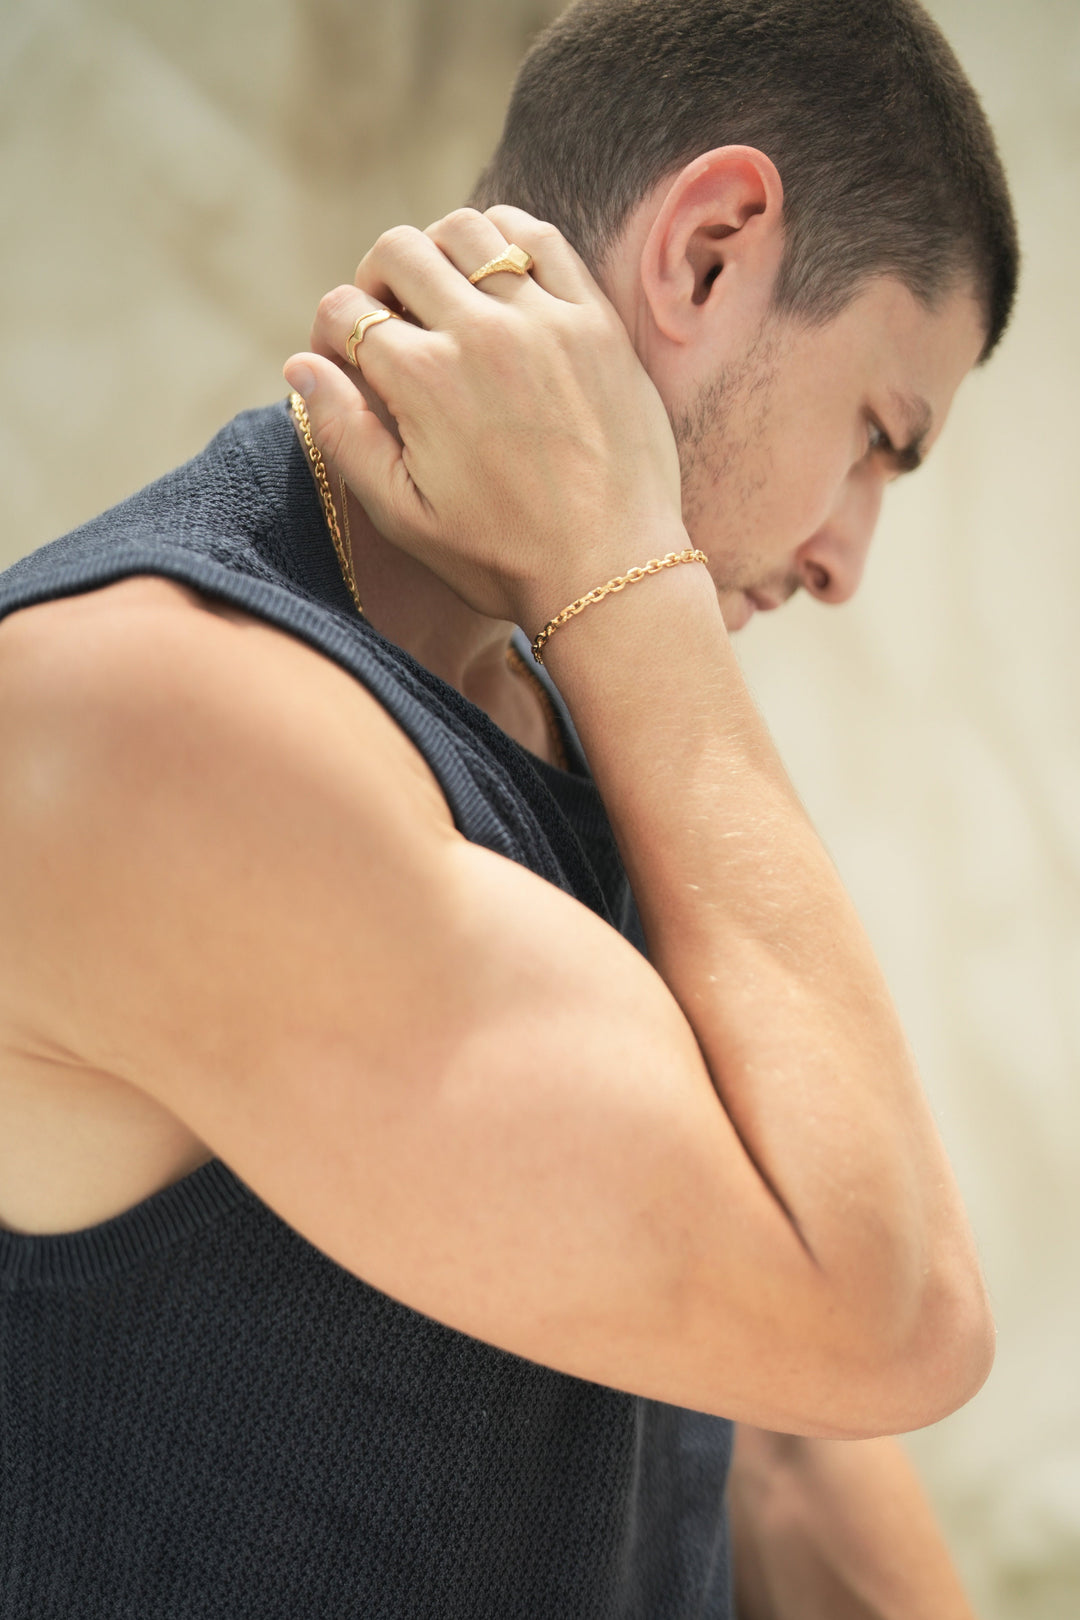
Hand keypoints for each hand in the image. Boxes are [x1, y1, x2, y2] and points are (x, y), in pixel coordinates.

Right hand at [283, 206, 685, 631]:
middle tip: (388, 325)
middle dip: (374, 282)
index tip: (345, 363)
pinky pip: (540, 239)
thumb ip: (343, 436)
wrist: (611, 571)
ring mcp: (543, 319)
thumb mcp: (403, 516)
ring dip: (438, 251)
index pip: (345, 311)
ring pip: (466, 230)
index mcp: (423, 380)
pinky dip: (506, 239)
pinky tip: (499, 277)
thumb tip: (301, 366)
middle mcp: (479, 332)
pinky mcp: (594, 321)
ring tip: (442, 297)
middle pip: (398, 252)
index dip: (329, 334)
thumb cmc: (502, 558)